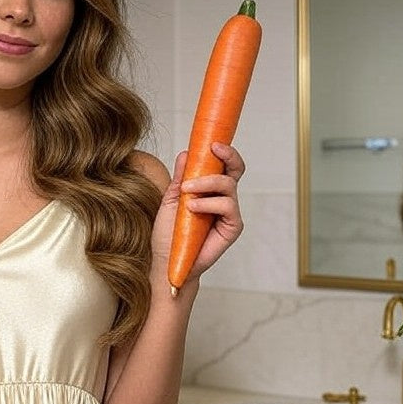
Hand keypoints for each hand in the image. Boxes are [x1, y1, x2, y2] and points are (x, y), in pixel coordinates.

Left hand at [151, 142, 244, 282]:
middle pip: (235, 170)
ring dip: (206, 182)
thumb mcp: (171, 200)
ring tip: (186, 192)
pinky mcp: (232, 228)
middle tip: (213, 149)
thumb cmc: (169, 234)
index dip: (222, 152)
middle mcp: (222, 199)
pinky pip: (228, 206)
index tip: (211, 142)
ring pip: (228, 185)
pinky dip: (209, 203)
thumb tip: (186, 153)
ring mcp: (229, 213)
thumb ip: (180, 178)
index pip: (222, 166)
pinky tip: (193, 208)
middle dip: (228, 156)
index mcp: (209, 191)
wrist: (167, 261)